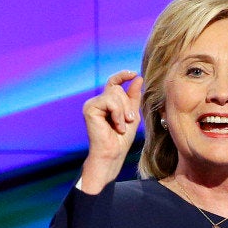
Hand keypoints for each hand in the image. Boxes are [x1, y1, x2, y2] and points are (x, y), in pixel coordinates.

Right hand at [80, 70, 143, 193]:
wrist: (112, 153)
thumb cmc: (121, 139)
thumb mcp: (132, 114)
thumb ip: (134, 97)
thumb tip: (138, 77)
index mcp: (107, 102)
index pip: (114, 83)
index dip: (123, 75)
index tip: (134, 74)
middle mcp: (97, 101)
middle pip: (117, 89)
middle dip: (128, 105)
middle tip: (129, 120)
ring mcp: (92, 104)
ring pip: (114, 94)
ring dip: (124, 111)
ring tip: (122, 125)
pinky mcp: (89, 108)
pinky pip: (110, 102)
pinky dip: (117, 114)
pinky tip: (116, 126)